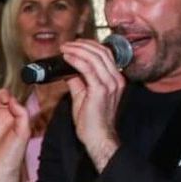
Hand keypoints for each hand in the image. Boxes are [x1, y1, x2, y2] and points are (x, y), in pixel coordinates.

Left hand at [60, 40, 124, 171]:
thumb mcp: (83, 94)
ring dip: (77, 49)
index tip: (74, 44)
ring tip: (65, 48)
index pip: (105, 54)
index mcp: (114, 79)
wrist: (96, 137)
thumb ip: (78, 80)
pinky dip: (76, 60)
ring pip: (95, 57)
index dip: (89, 46)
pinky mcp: (101, 90)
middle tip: (66, 44)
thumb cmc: (91, 120)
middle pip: (101, 52)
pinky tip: (68, 57)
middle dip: (82, 44)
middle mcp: (116, 79)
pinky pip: (88, 68)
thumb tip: (69, 69)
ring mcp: (110, 84)